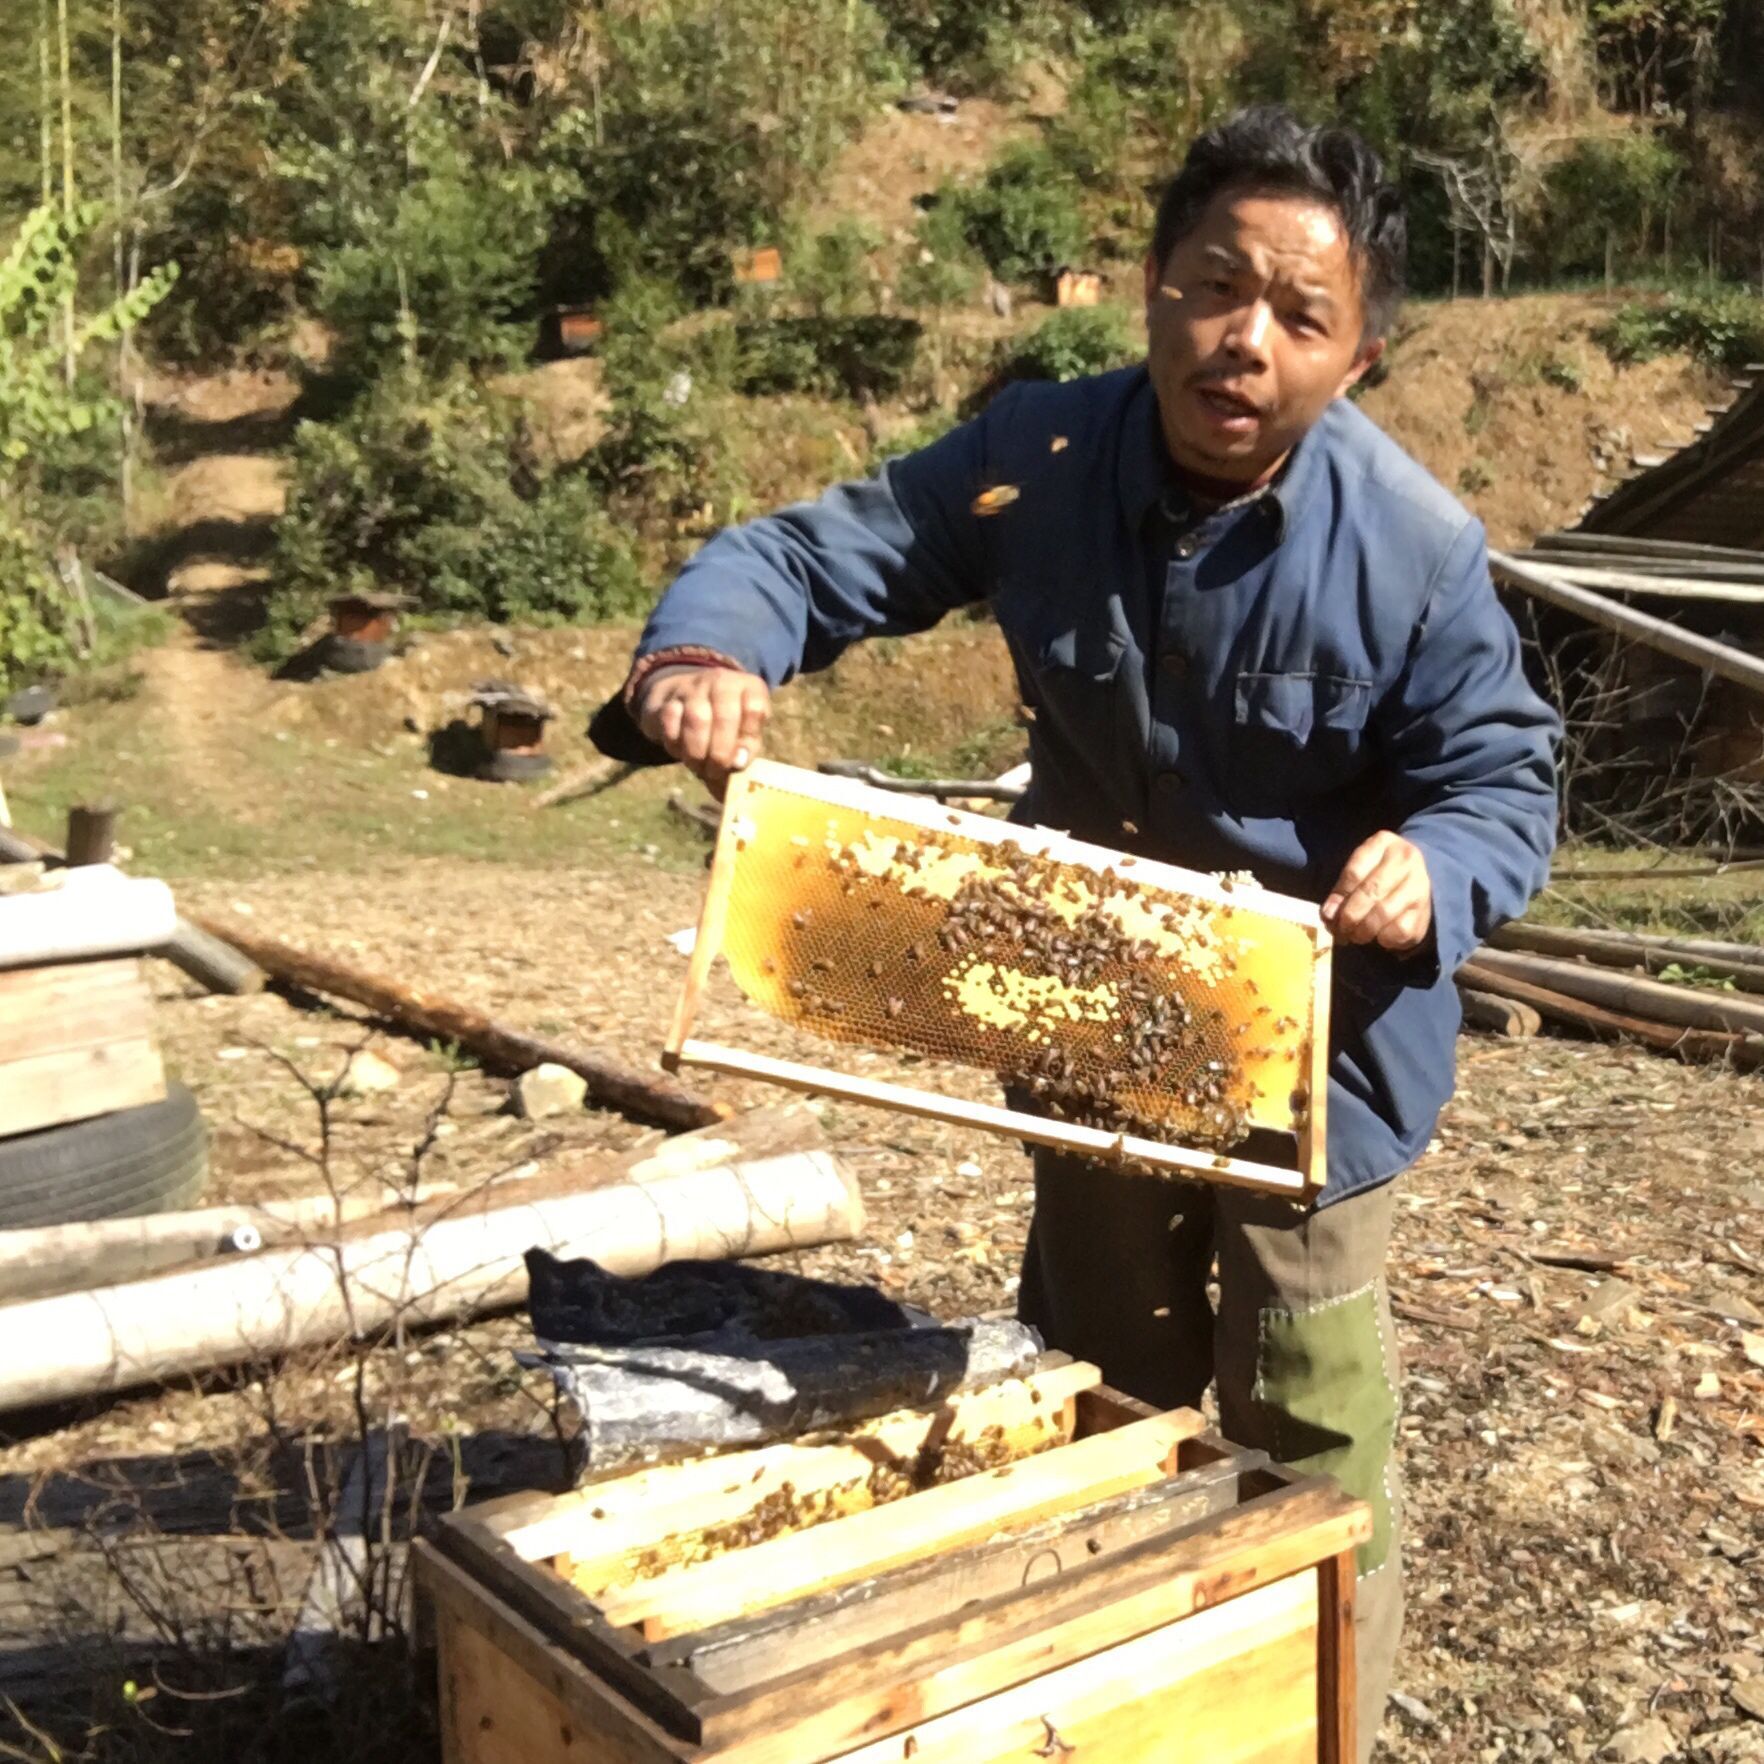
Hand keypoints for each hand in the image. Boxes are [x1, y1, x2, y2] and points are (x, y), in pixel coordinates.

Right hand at [636, 665, 769, 796]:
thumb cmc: (724, 723)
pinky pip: (670, 722)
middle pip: (725, 716)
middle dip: (720, 753)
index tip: (739, 763)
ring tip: (698, 766)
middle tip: (715, 772)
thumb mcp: (744, 730)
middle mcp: (722, 681)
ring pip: (697, 719)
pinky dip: (675, 743)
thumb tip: (738, 763)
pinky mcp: (668, 698)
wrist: (685, 698)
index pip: (754, 708)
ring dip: (697, 752)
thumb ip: (746, 748)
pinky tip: (680, 752)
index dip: (747, 739)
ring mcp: (694, 686)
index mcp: (749, 687)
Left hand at [1322, 831, 1432, 951]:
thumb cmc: (1379, 871)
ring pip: (1385, 913)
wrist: (1419, 874)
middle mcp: (1406, 860)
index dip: (1339, 896)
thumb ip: (1342, 888)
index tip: (1329, 914)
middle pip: (1371, 892)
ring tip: (1356, 936)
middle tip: (1341, 930)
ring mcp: (1420, 885)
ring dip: (1364, 931)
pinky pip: (1400, 931)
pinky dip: (1384, 939)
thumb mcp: (1360, 869)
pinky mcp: (1426, 910)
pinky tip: (1379, 936)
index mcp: (1384, 843)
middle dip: (1350, 916)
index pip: (1354, 872)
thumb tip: (1329, 914)